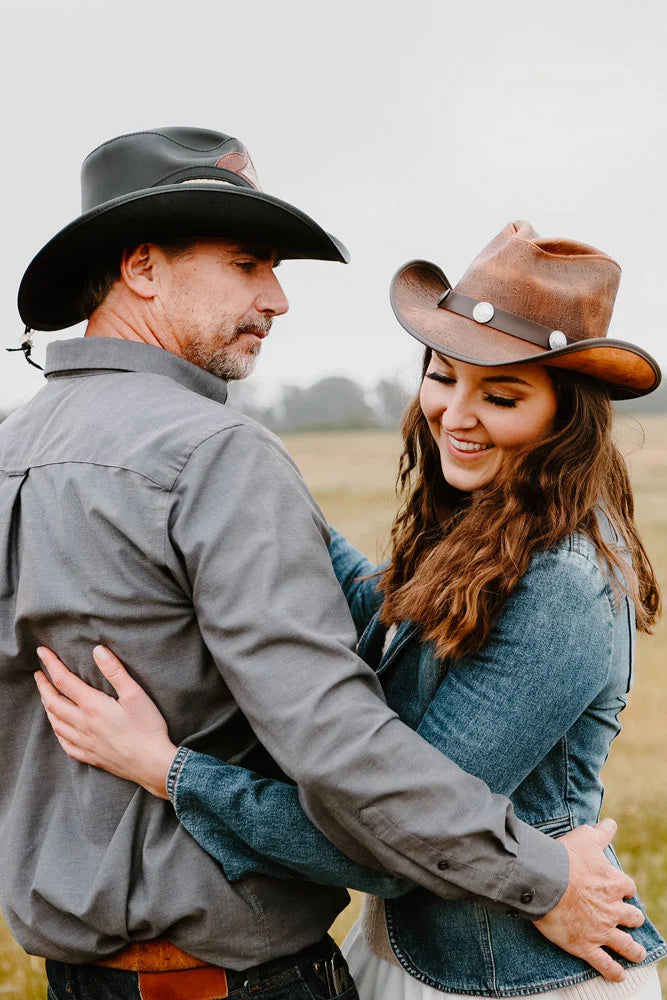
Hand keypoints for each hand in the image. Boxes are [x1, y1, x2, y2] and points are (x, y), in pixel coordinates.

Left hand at [34, 646, 176, 799]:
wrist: (152, 764)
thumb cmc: (148, 728)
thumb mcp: (135, 694)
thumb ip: (115, 671)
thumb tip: (98, 651)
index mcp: (92, 706)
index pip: (63, 681)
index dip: (50, 664)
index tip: (42, 652)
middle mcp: (82, 724)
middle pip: (53, 702)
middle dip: (43, 686)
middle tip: (38, 674)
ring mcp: (84, 742)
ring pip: (55, 723)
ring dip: (47, 706)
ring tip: (46, 696)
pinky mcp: (89, 756)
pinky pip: (64, 743)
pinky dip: (57, 730)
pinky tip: (59, 727)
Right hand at [534, 818, 644, 980]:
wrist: (545, 881)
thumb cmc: (566, 857)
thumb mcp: (586, 838)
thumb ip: (601, 832)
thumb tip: (611, 823)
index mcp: (614, 883)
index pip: (628, 887)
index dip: (624, 888)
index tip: (620, 889)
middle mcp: (613, 909)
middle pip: (632, 916)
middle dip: (632, 918)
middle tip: (630, 919)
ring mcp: (601, 930)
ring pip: (626, 945)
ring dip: (633, 950)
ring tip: (636, 953)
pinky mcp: (586, 946)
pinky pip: (605, 964)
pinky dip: (614, 972)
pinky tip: (619, 975)